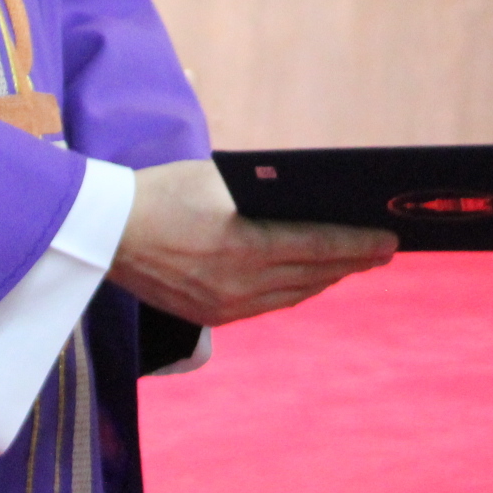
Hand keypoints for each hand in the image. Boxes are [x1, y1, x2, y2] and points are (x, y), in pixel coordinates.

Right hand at [109, 159, 397, 327]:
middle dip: (352, 262)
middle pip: (312, 274)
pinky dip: (295, 291)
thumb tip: (311, 197)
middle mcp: (238, 283)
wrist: (103, 230)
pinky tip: (309, 281)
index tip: (389, 241)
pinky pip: (267, 305)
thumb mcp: (217, 178)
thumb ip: (265, 191)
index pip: (318, 246)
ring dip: (326, 279)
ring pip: (292, 294)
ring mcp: (224, 305)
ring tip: (352, 265)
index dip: (358, 245)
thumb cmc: (160, 190)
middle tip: (383, 251)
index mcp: (243, 245)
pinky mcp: (209, 314)